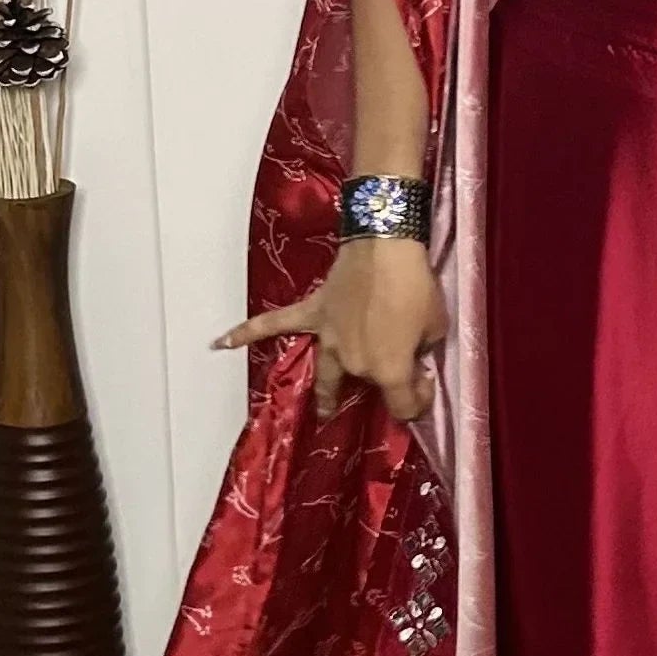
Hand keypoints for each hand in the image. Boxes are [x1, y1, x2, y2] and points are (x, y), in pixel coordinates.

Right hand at [213, 237, 447, 422]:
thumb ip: (425, 350)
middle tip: (395, 387)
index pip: (404, 405)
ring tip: (325, 410)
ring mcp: (329, 340)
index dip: (419, 401)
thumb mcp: (437, 325)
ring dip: (327, 394)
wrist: (386, 245)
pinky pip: (273, 325)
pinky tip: (219, 343)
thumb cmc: (416, 285)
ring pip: (325, 375)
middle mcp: (353, 364)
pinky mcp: (314, 312)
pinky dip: (246, 333)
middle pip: (368, 387)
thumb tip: (416, 356)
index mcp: (386, 370)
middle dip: (385, 388)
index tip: (427, 384)